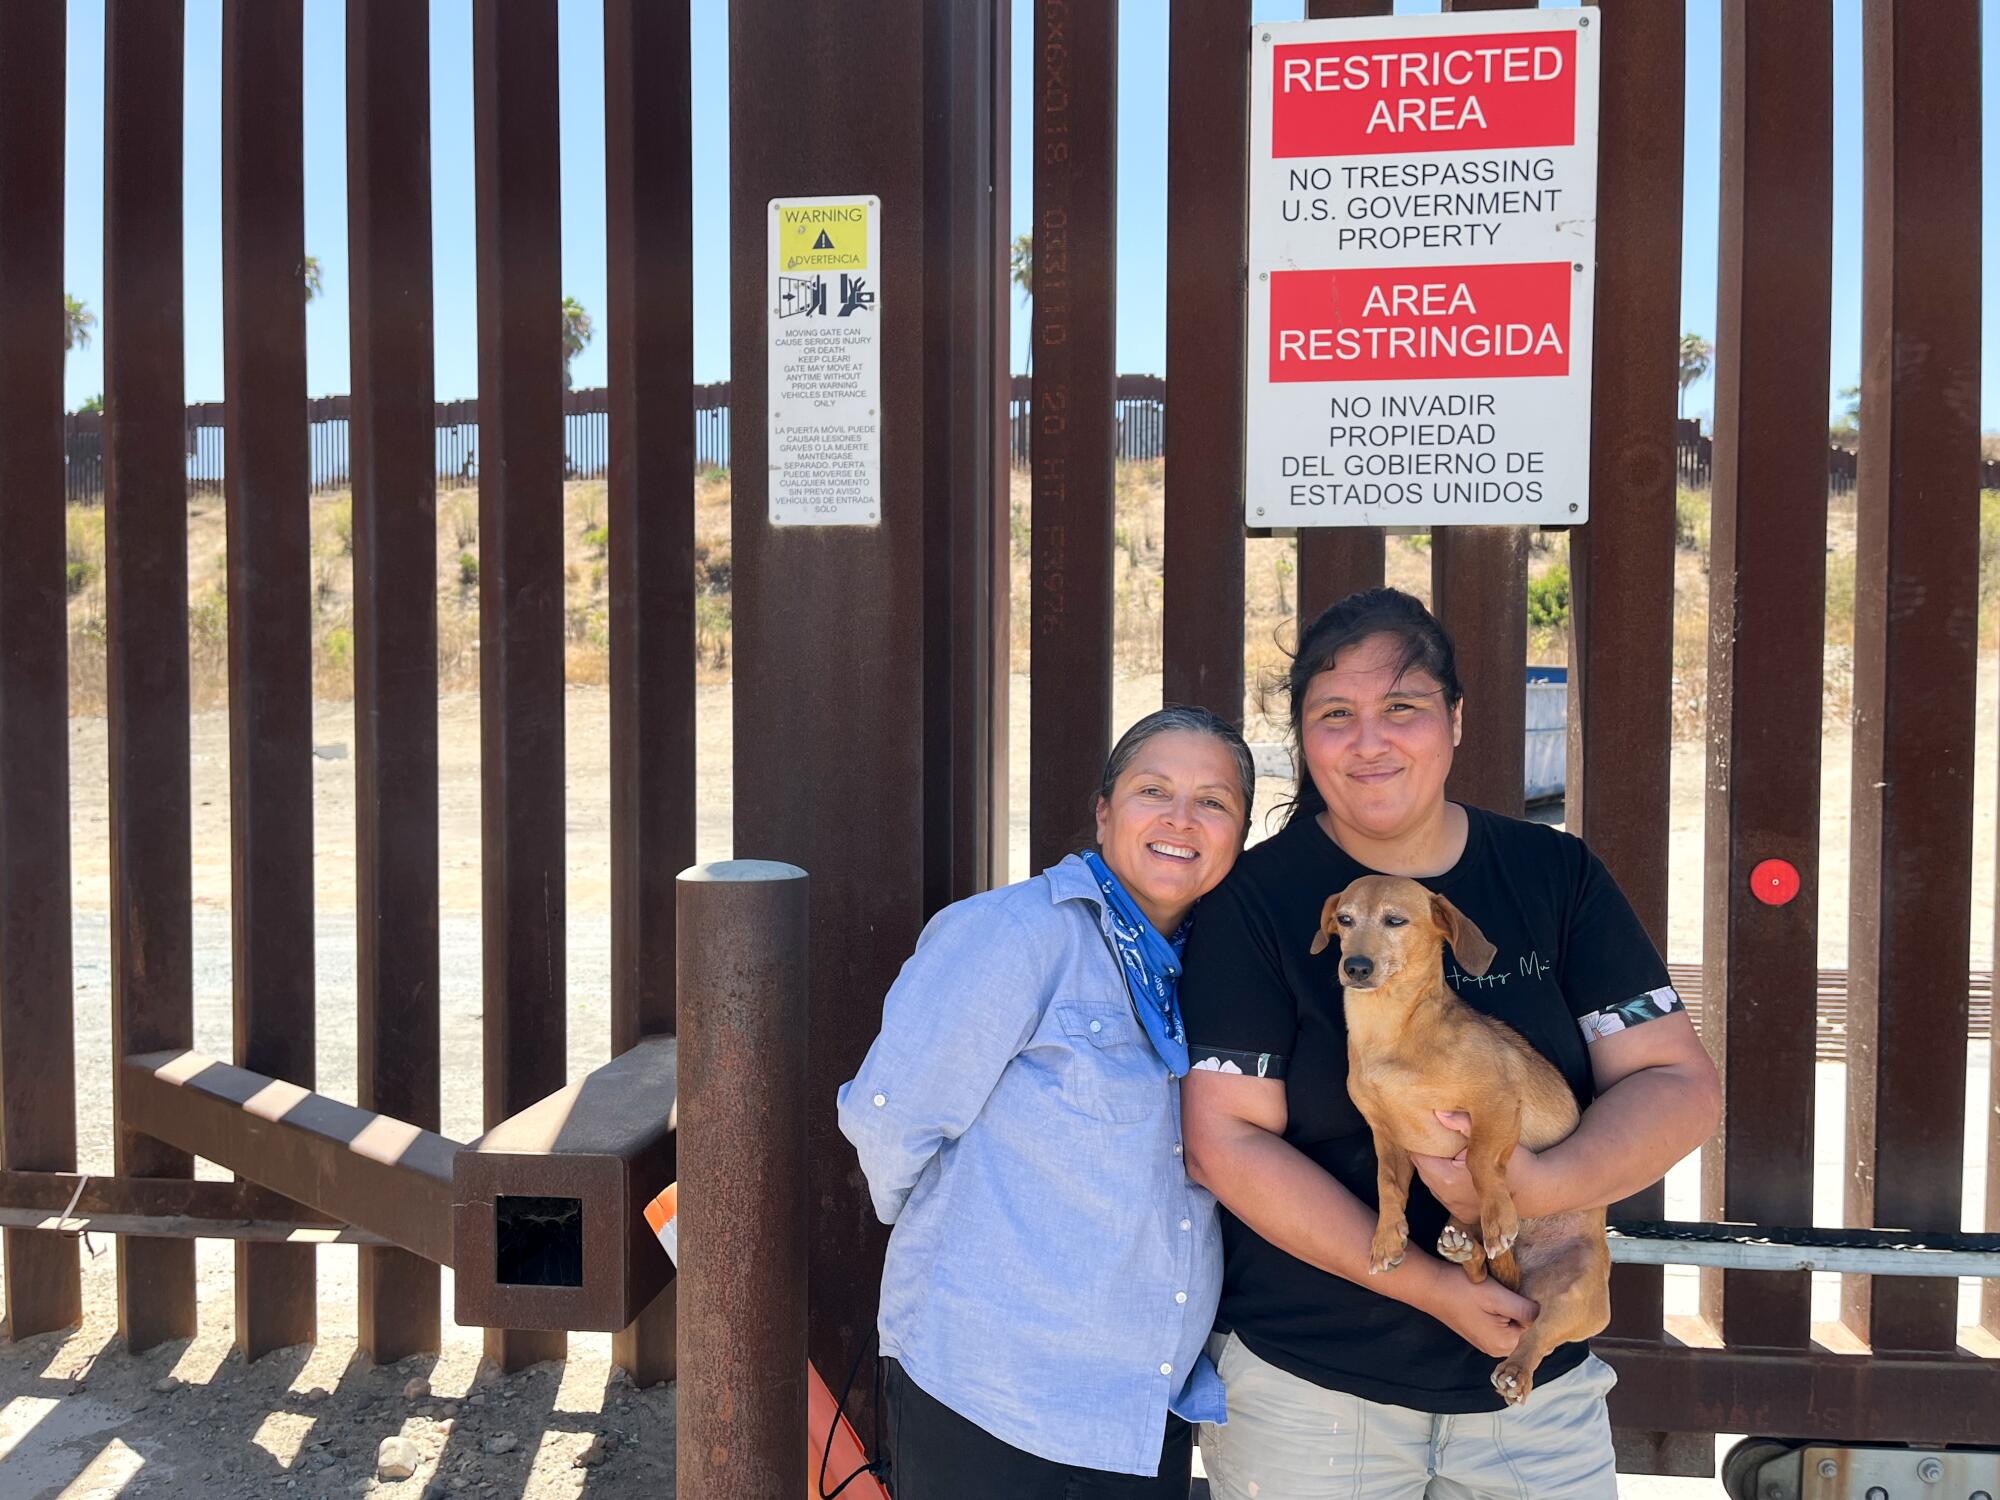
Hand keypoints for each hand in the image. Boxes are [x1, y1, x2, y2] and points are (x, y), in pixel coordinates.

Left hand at [1410, 1110, 1548, 1221]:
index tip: (1427, 1127)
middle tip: (1437, 1136)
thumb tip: (1440, 1113)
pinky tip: (1457, 1170)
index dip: (1421, 1140)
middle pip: (1422, 1169)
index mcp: (1447, 1179)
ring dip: (1435, 1168)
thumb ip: (1462, 1122)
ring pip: (1432, 1182)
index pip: (1418, 1156)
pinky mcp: (1463, 1216)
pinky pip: (1444, 1195)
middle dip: (1427, 1153)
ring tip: (1447, 1151)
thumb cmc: (1514, 1160)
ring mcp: (1455, 1210)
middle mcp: (1448, 1198)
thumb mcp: (1491, 1136)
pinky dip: (1446, 1182)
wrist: (1537, 1188)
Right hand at [1427, 1264, 1538, 1358]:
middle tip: (1521, 1291)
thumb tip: (1545, 1316)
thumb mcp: (1498, 1296)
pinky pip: (1504, 1327)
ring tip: (1509, 1292)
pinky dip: (1506, 1313)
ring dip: (1517, 1312)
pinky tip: (1498, 1298)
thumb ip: (1525, 1311)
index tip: (1534, 1295)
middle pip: (1527, 1333)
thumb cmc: (1462, 1289)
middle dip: (1528, 1314)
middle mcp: (1497, 1349)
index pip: (1537, 1332)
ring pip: (1516, 1329)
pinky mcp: (1481, 1334)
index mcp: (1503, 1344)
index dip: (1538, 1312)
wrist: (1430, 1286)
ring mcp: (1488, 1343)